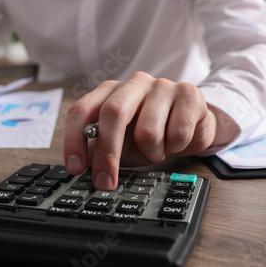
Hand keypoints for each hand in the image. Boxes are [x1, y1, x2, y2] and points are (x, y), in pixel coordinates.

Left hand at [64, 71, 235, 190]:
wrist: (191, 125)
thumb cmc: (149, 132)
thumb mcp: (120, 141)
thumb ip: (99, 148)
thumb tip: (78, 169)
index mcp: (109, 91)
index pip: (82, 110)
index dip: (75, 139)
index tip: (75, 167)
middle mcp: (133, 83)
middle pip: (113, 113)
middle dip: (107, 153)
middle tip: (105, 182)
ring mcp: (161, 86)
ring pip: (148, 132)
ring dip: (152, 153)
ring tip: (157, 149)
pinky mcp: (188, 93)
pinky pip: (177, 134)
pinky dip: (176, 148)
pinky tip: (176, 140)